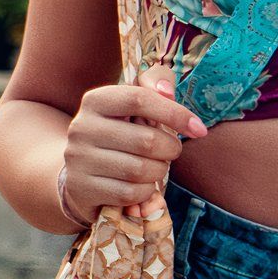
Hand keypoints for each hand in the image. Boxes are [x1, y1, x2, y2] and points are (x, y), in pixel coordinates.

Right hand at [58, 68, 204, 223]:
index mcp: (95, 101)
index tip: (199, 129)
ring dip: (158, 171)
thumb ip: (153, 85)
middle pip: (146, 140)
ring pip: (140, 170)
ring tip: (155, 168)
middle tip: (170, 151)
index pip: (140, 99)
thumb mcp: (132, 106)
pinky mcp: (82, 188)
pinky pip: (129, 193)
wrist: (81, 172)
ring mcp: (78, 159)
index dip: (175, 113)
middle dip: (170, 149)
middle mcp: (81, 127)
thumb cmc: (119, 133)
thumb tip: (167, 91)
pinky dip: (144, 192)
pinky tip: (140, 185)